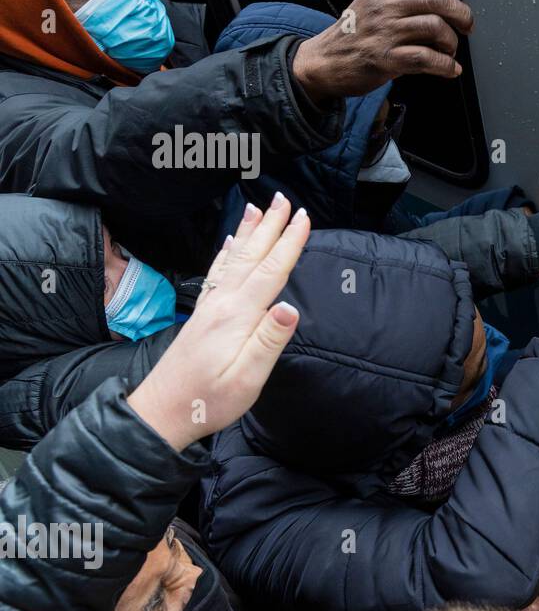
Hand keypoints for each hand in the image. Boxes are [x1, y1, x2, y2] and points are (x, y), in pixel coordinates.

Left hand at [127, 195, 309, 450]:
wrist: (163, 411)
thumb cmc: (209, 400)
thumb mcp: (248, 378)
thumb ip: (269, 341)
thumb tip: (290, 307)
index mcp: (237, 317)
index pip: (270, 272)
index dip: (289, 244)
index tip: (304, 218)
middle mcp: (222, 304)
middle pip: (251, 256)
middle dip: (270, 226)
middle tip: (284, 199)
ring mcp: (210, 307)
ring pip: (233, 259)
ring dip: (248, 232)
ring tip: (257, 208)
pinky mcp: (203, 315)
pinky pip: (218, 272)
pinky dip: (227, 252)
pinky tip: (229, 242)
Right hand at [292, 0, 481, 103]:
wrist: (322, 62)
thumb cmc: (354, 33)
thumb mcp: (377, 4)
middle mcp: (384, 6)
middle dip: (462, 14)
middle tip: (467, 27)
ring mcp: (385, 33)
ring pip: (436, 28)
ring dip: (452, 42)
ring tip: (449, 51)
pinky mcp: (386, 60)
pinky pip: (428, 59)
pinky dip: (447, 66)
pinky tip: (450, 70)